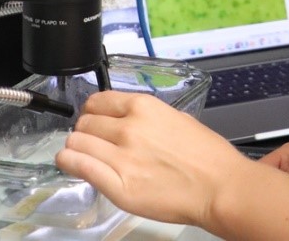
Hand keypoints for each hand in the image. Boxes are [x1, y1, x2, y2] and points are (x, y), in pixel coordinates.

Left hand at [55, 90, 250, 225]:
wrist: (219, 186)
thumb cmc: (206, 155)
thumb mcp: (176, 118)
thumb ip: (147, 117)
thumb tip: (128, 121)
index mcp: (144, 107)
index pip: (98, 101)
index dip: (91, 110)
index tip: (91, 117)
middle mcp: (128, 128)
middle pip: (85, 122)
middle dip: (85, 130)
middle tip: (90, 140)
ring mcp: (121, 157)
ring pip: (77, 143)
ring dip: (75, 147)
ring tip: (80, 153)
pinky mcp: (119, 186)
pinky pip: (80, 167)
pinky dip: (69, 163)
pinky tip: (69, 163)